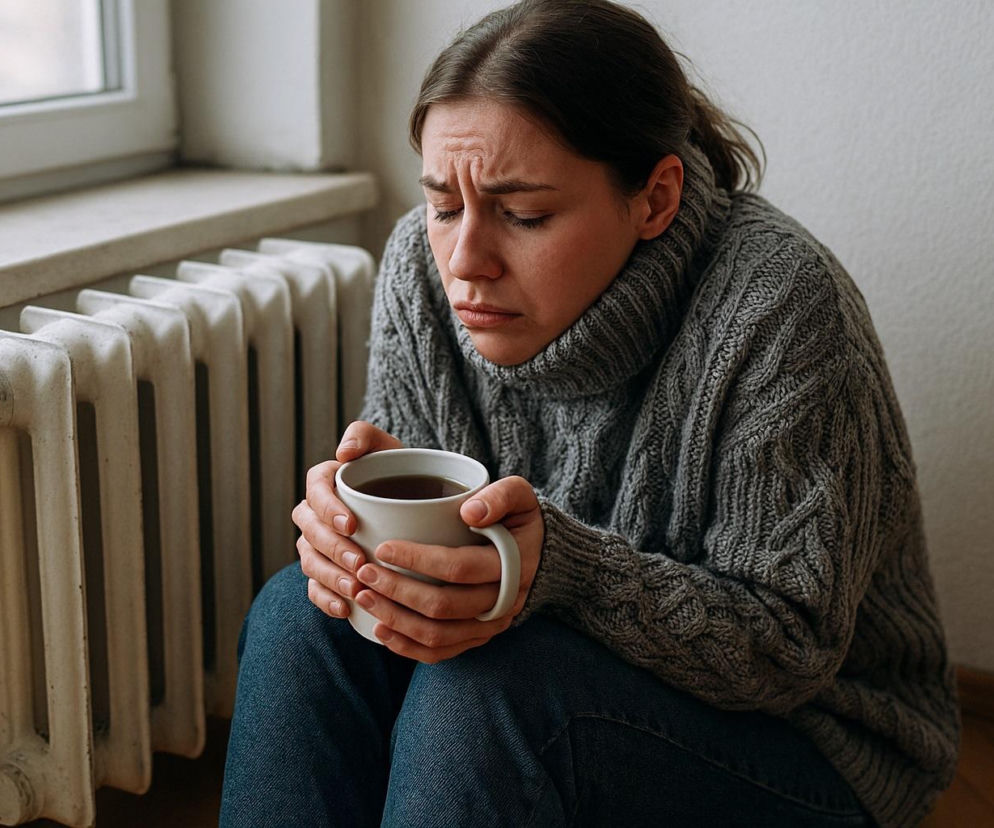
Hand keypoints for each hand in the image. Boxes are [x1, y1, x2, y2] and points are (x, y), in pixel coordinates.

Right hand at [292, 421, 402, 616]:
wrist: (415, 503)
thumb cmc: (400, 473)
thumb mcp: (388, 447)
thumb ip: (366, 435)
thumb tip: (343, 451)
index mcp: (325, 482)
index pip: (315, 491)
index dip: (327, 509)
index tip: (352, 524)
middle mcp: (316, 514)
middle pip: (310, 532)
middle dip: (332, 549)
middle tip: (360, 562)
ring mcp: (318, 544)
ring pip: (310, 561)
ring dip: (329, 576)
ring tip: (356, 588)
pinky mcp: (326, 570)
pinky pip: (315, 588)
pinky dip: (326, 599)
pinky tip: (345, 609)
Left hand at [352, 475, 543, 662]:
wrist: (539, 553)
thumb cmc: (518, 517)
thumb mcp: (519, 495)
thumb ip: (500, 496)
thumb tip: (469, 511)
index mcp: (512, 565)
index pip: (459, 567)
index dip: (418, 560)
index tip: (383, 547)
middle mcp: (503, 601)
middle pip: (443, 606)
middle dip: (396, 591)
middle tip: (364, 573)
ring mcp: (490, 624)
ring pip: (437, 635)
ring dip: (395, 621)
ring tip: (364, 598)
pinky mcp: (477, 637)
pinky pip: (441, 652)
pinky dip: (407, 647)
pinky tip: (380, 630)